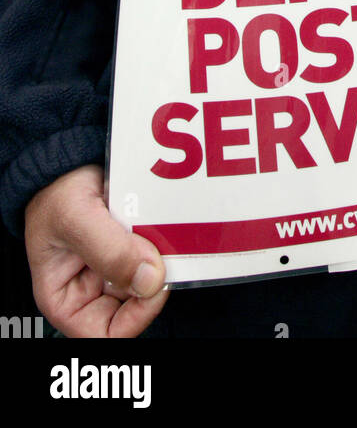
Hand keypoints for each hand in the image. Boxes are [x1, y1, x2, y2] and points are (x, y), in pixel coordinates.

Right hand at [24, 164, 168, 337]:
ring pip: (150, 278)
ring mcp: (114, 268)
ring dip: (162, 257)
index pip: (106, 334)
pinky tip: (165, 221)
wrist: (68, 158)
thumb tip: (150, 280)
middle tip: (164, 249)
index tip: (154, 284)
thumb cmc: (55, 192)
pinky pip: (155, 254)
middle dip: (153, 280)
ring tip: (162, 229)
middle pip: (134, 306)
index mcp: (66, 299)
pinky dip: (164, 240)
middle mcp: (92, 290)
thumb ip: (111, 252)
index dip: (135, 316)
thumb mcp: (76, 220)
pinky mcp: (132, 247)